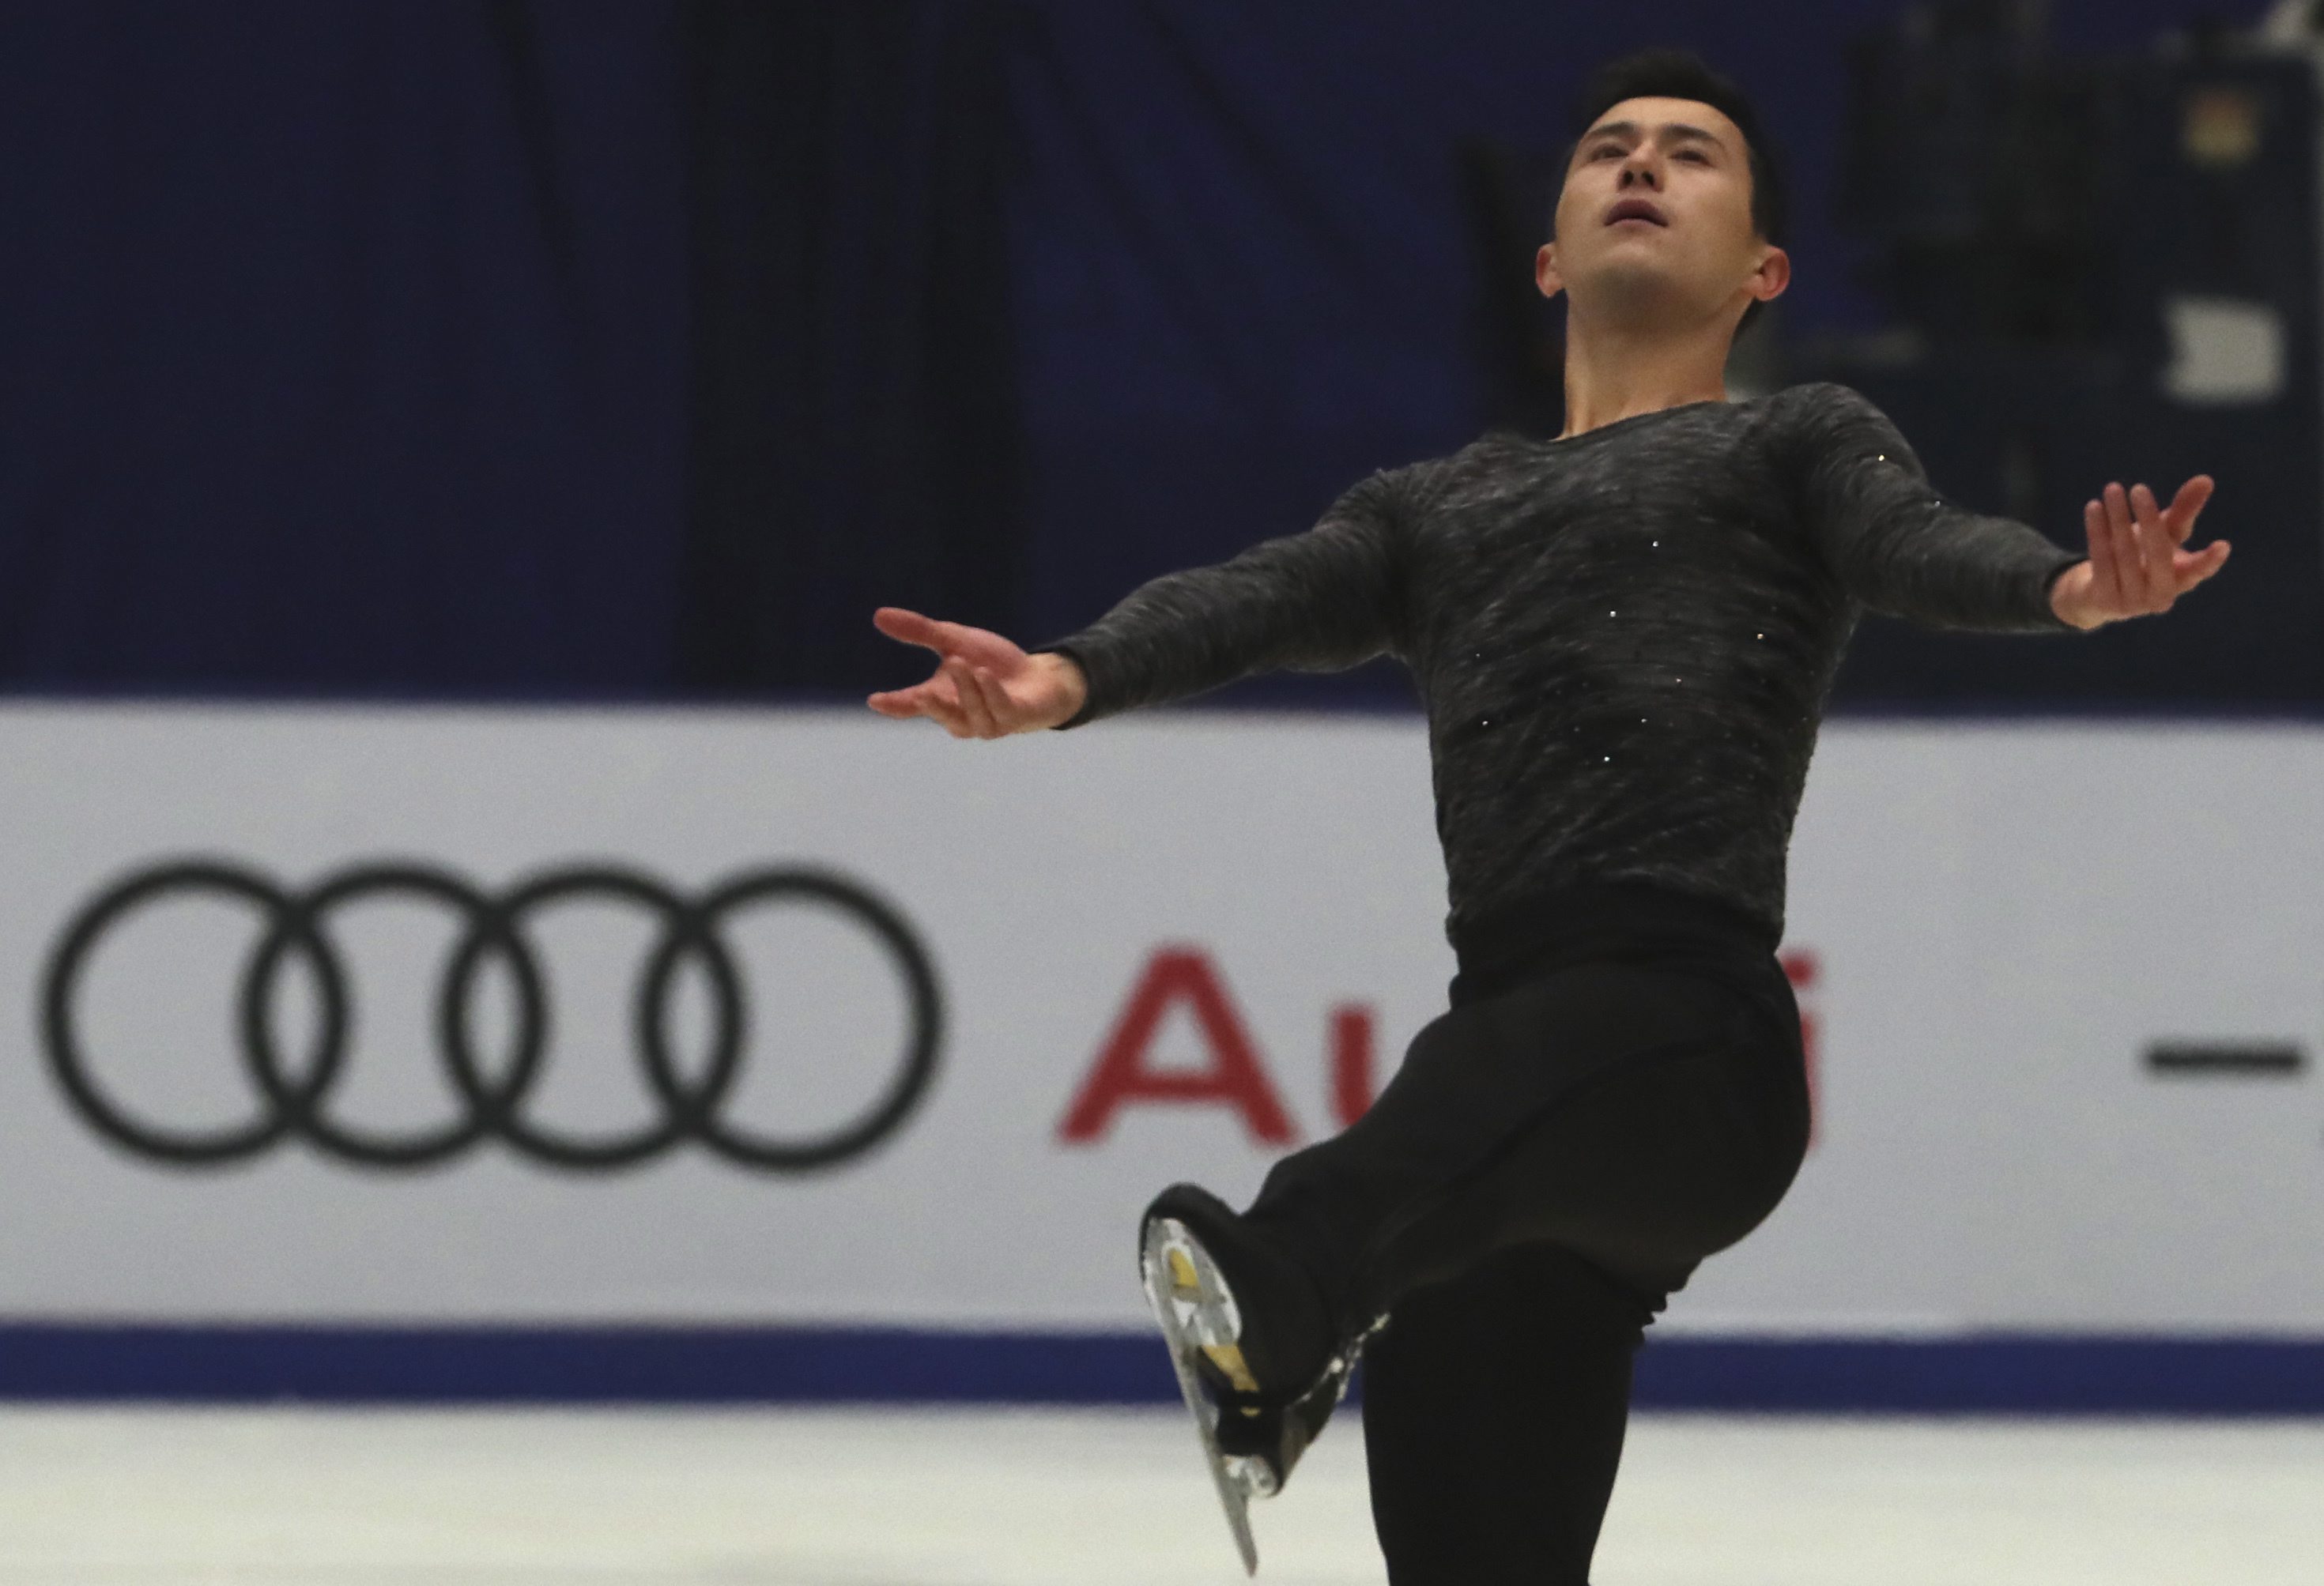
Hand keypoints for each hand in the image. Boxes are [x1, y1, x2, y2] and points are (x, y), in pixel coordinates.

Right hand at [865, 607, 1087, 736]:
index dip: (894, 705)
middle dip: (931, 705)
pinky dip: (990, 693)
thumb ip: (920, 632)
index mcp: (941, 699)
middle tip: (922, 692)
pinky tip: (984, 674)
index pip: (912, 705)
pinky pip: (998, 710)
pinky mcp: (1013, 720)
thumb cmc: (992, 663)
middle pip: (941, 715)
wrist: (1038, 677)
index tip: (875, 701)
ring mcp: (987, 723)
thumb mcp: (954, 640)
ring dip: (965, 689)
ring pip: (971, 713)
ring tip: (959, 660)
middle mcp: (960, 717)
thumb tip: (879, 616)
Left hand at [2050, 477, 2229, 630]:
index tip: (2223, 545)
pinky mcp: (2104, 601)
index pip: (2199, 571)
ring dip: (2118, 518)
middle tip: (2139, 488)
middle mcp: (2161, 596)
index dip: (2210, 560)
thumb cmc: (2142, 558)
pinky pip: (2101, 560)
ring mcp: (2132, 602)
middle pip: (2158, 555)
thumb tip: (2205, 479)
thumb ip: (2184, 512)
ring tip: (2112, 489)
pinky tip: (2094, 506)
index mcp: (2182, 580)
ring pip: (2125, 554)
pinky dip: (2097, 531)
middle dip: (2149, 519)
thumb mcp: (2165, 534)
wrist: (2099, 594)